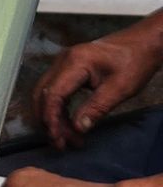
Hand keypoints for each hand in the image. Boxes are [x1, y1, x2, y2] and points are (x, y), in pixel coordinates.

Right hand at [32, 16, 162, 148]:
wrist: (144, 42)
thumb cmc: (135, 61)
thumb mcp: (120, 88)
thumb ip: (97, 108)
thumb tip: (78, 129)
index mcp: (75, 62)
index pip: (53, 94)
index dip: (52, 119)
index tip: (59, 139)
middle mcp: (63, 60)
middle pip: (42, 94)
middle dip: (47, 121)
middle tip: (61, 143)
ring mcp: (63, 63)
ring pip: (46, 93)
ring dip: (52, 116)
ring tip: (67, 137)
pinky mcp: (68, 68)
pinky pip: (55, 90)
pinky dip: (59, 108)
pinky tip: (69, 123)